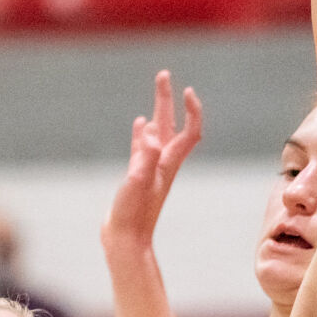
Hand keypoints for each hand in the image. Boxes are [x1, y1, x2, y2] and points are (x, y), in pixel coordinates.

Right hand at [101, 70, 202, 252]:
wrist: (125, 242)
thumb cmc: (132, 215)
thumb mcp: (137, 183)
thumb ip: (145, 156)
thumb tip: (150, 127)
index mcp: (167, 163)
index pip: (189, 131)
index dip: (191, 110)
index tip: (185, 91)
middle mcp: (163, 164)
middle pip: (172, 126)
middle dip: (167, 99)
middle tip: (162, 75)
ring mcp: (150, 170)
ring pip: (159, 135)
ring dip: (159, 112)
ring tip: (158, 92)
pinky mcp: (137, 178)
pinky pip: (143, 148)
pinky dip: (143, 134)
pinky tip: (140, 125)